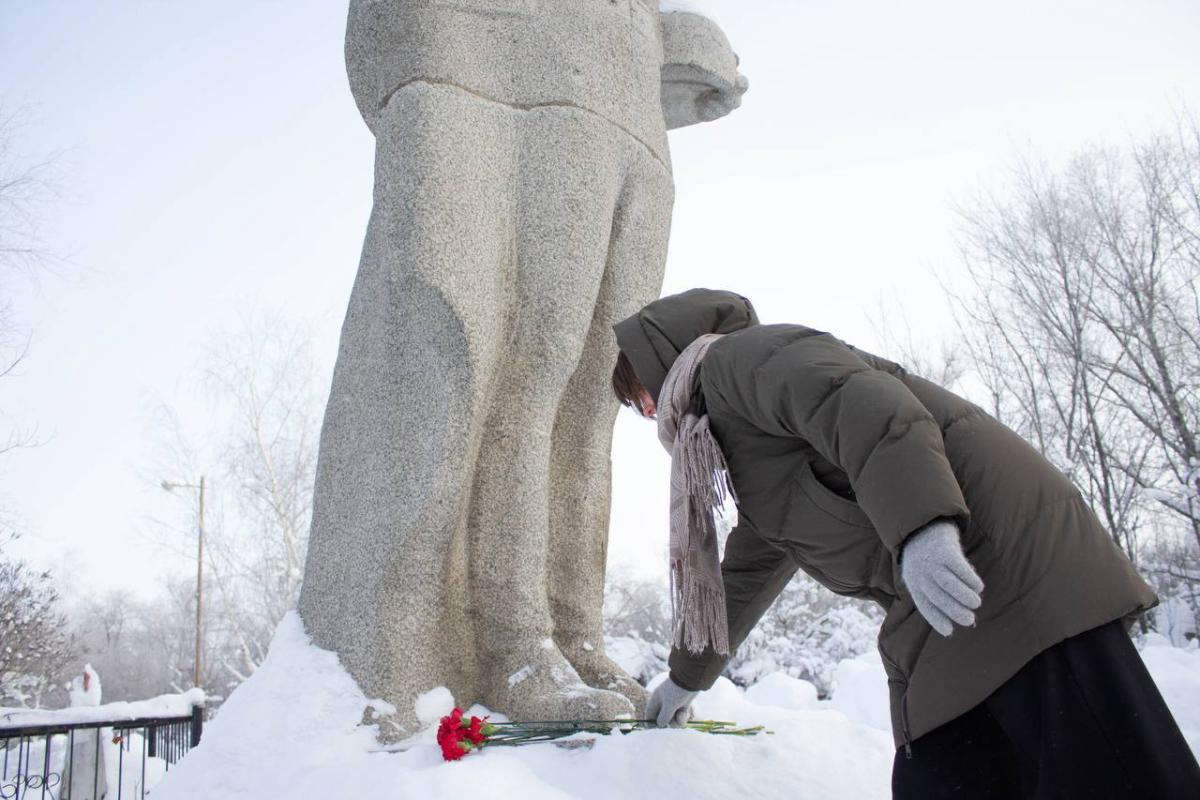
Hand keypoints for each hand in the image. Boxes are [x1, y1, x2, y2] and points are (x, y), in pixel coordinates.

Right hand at [646, 676, 698, 727]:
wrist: (691, 681)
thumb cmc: (676, 692)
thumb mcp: (668, 706)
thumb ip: (663, 718)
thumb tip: (660, 725)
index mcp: (655, 700)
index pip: (649, 714)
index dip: (649, 722)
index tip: (652, 729)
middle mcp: (663, 703)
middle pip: (662, 719)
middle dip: (668, 722)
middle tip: (671, 720)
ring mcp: (673, 705)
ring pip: (672, 720)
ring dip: (676, 721)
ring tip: (680, 714)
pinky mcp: (682, 706)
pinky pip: (680, 717)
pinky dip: (683, 717)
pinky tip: (685, 712)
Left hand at [900, 520, 983, 636]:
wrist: (923, 525)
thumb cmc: (928, 559)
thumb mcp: (924, 576)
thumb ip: (940, 594)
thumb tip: (967, 618)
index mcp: (913, 582)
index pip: (924, 604)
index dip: (936, 619)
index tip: (949, 631)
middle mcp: (921, 572)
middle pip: (937, 596)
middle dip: (954, 611)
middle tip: (969, 619)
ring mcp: (932, 560)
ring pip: (948, 583)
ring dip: (964, 596)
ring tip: (975, 603)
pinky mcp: (945, 550)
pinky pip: (959, 568)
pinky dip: (970, 580)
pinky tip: (978, 586)